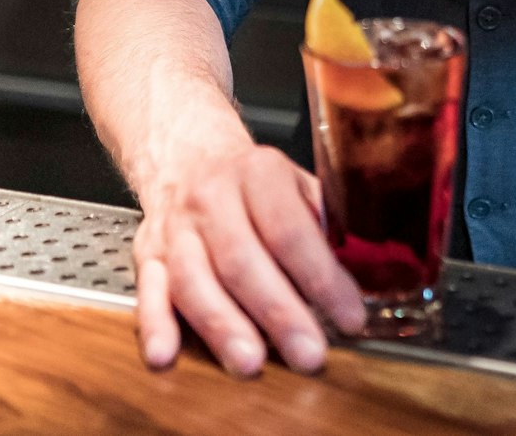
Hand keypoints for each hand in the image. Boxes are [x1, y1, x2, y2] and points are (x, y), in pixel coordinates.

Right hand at [131, 140, 366, 376]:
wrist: (188, 155)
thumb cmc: (255, 181)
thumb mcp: (298, 183)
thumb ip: (327, 223)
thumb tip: (369, 271)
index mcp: (259, 173)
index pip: (292, 231)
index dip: (321, 278)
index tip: (348, 315)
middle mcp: (213, 198)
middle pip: (243, 260)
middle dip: (278, 312)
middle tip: (307, 353)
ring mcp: (176, 227)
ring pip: (193, 279)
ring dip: (222, 325)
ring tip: (250, 362)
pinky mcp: (146, 253)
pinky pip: (148, 291)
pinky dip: (155, 325)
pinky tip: (166, 354)